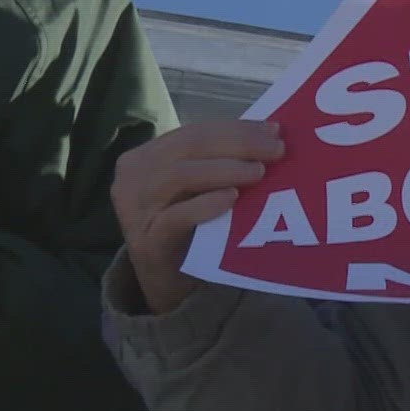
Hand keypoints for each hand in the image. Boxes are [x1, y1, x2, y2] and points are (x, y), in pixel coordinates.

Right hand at [110, 120, 282, 315]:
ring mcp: (135, 210)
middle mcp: (133, 177)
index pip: (194, 132)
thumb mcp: (198, 188)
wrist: (165, 282)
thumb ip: (219, 160)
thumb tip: (271, 133)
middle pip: (189, 147)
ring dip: (225, 169)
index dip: (236, 128)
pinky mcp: (147, 242)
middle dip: (238, 143)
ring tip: (259, 172)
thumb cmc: (188, 228)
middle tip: (277, 150)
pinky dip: (205, 204)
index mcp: (145, 157)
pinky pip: (176, 217)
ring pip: (179, 176)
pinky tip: (231, 198)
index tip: (274, 130)